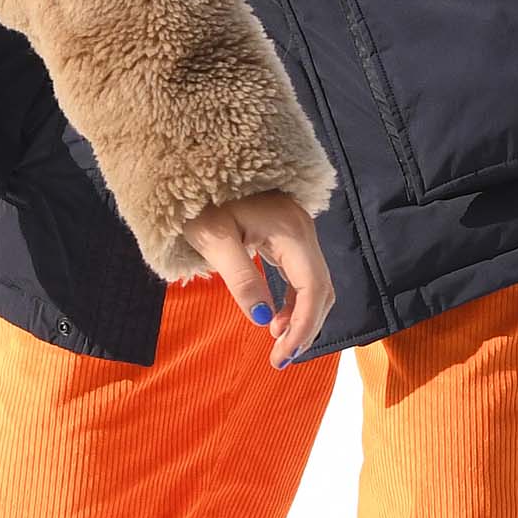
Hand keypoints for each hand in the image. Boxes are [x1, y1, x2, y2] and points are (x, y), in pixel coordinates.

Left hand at [185, 192, 333, 364]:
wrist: (197, 160)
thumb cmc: (200, 198)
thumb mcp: (213, 238)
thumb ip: (240, 278)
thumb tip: (261, 318)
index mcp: (290, 232)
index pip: (313, 289)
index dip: (303, 327)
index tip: (282, 356)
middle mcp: (302, 230)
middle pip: (320, 289)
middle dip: (305, 327)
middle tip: (279, 358)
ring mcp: (297, 230)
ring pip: (314, 282)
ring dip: (301, 315)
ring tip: (277, 341)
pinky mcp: (286, 233)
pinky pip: (301, 273)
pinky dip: (294, 299)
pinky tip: (275, 316)